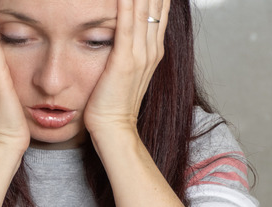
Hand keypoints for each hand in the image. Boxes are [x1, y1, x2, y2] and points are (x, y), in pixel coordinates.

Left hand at [83, 0, 168, 142]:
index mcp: (153, 50)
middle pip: (157, 3)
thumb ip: (127, 51)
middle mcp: (151, 48)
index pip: (159, 8)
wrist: (114, 129)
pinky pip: (126, 23)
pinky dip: (126, 3)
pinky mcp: (125, 59)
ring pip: (144, 8)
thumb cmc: (112, 104)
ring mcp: (141, 53)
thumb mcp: (124, 71)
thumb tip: (121, 36)